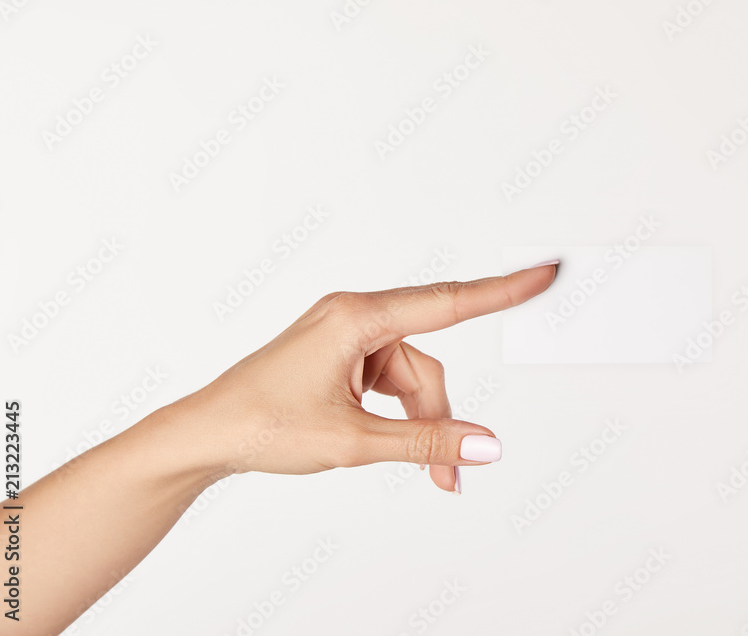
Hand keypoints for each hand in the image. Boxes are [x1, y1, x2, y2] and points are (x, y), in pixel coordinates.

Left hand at [175, 262, 557, 491]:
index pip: (448, 302)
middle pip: (427, 363)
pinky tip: (391, 444)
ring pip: (411, 379)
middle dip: (439, 417)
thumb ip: (426, 443)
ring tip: (419, 473)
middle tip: (449, 475)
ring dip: (419, 425)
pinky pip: (390, 383)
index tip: (542, 273)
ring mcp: (347, 336)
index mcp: (357, 316)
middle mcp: (355, 316)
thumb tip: (484, 445)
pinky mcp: (341, 356)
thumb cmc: (260, 423)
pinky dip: (399, 417)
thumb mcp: (353, 441)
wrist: (205, 434)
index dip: (503, 290)